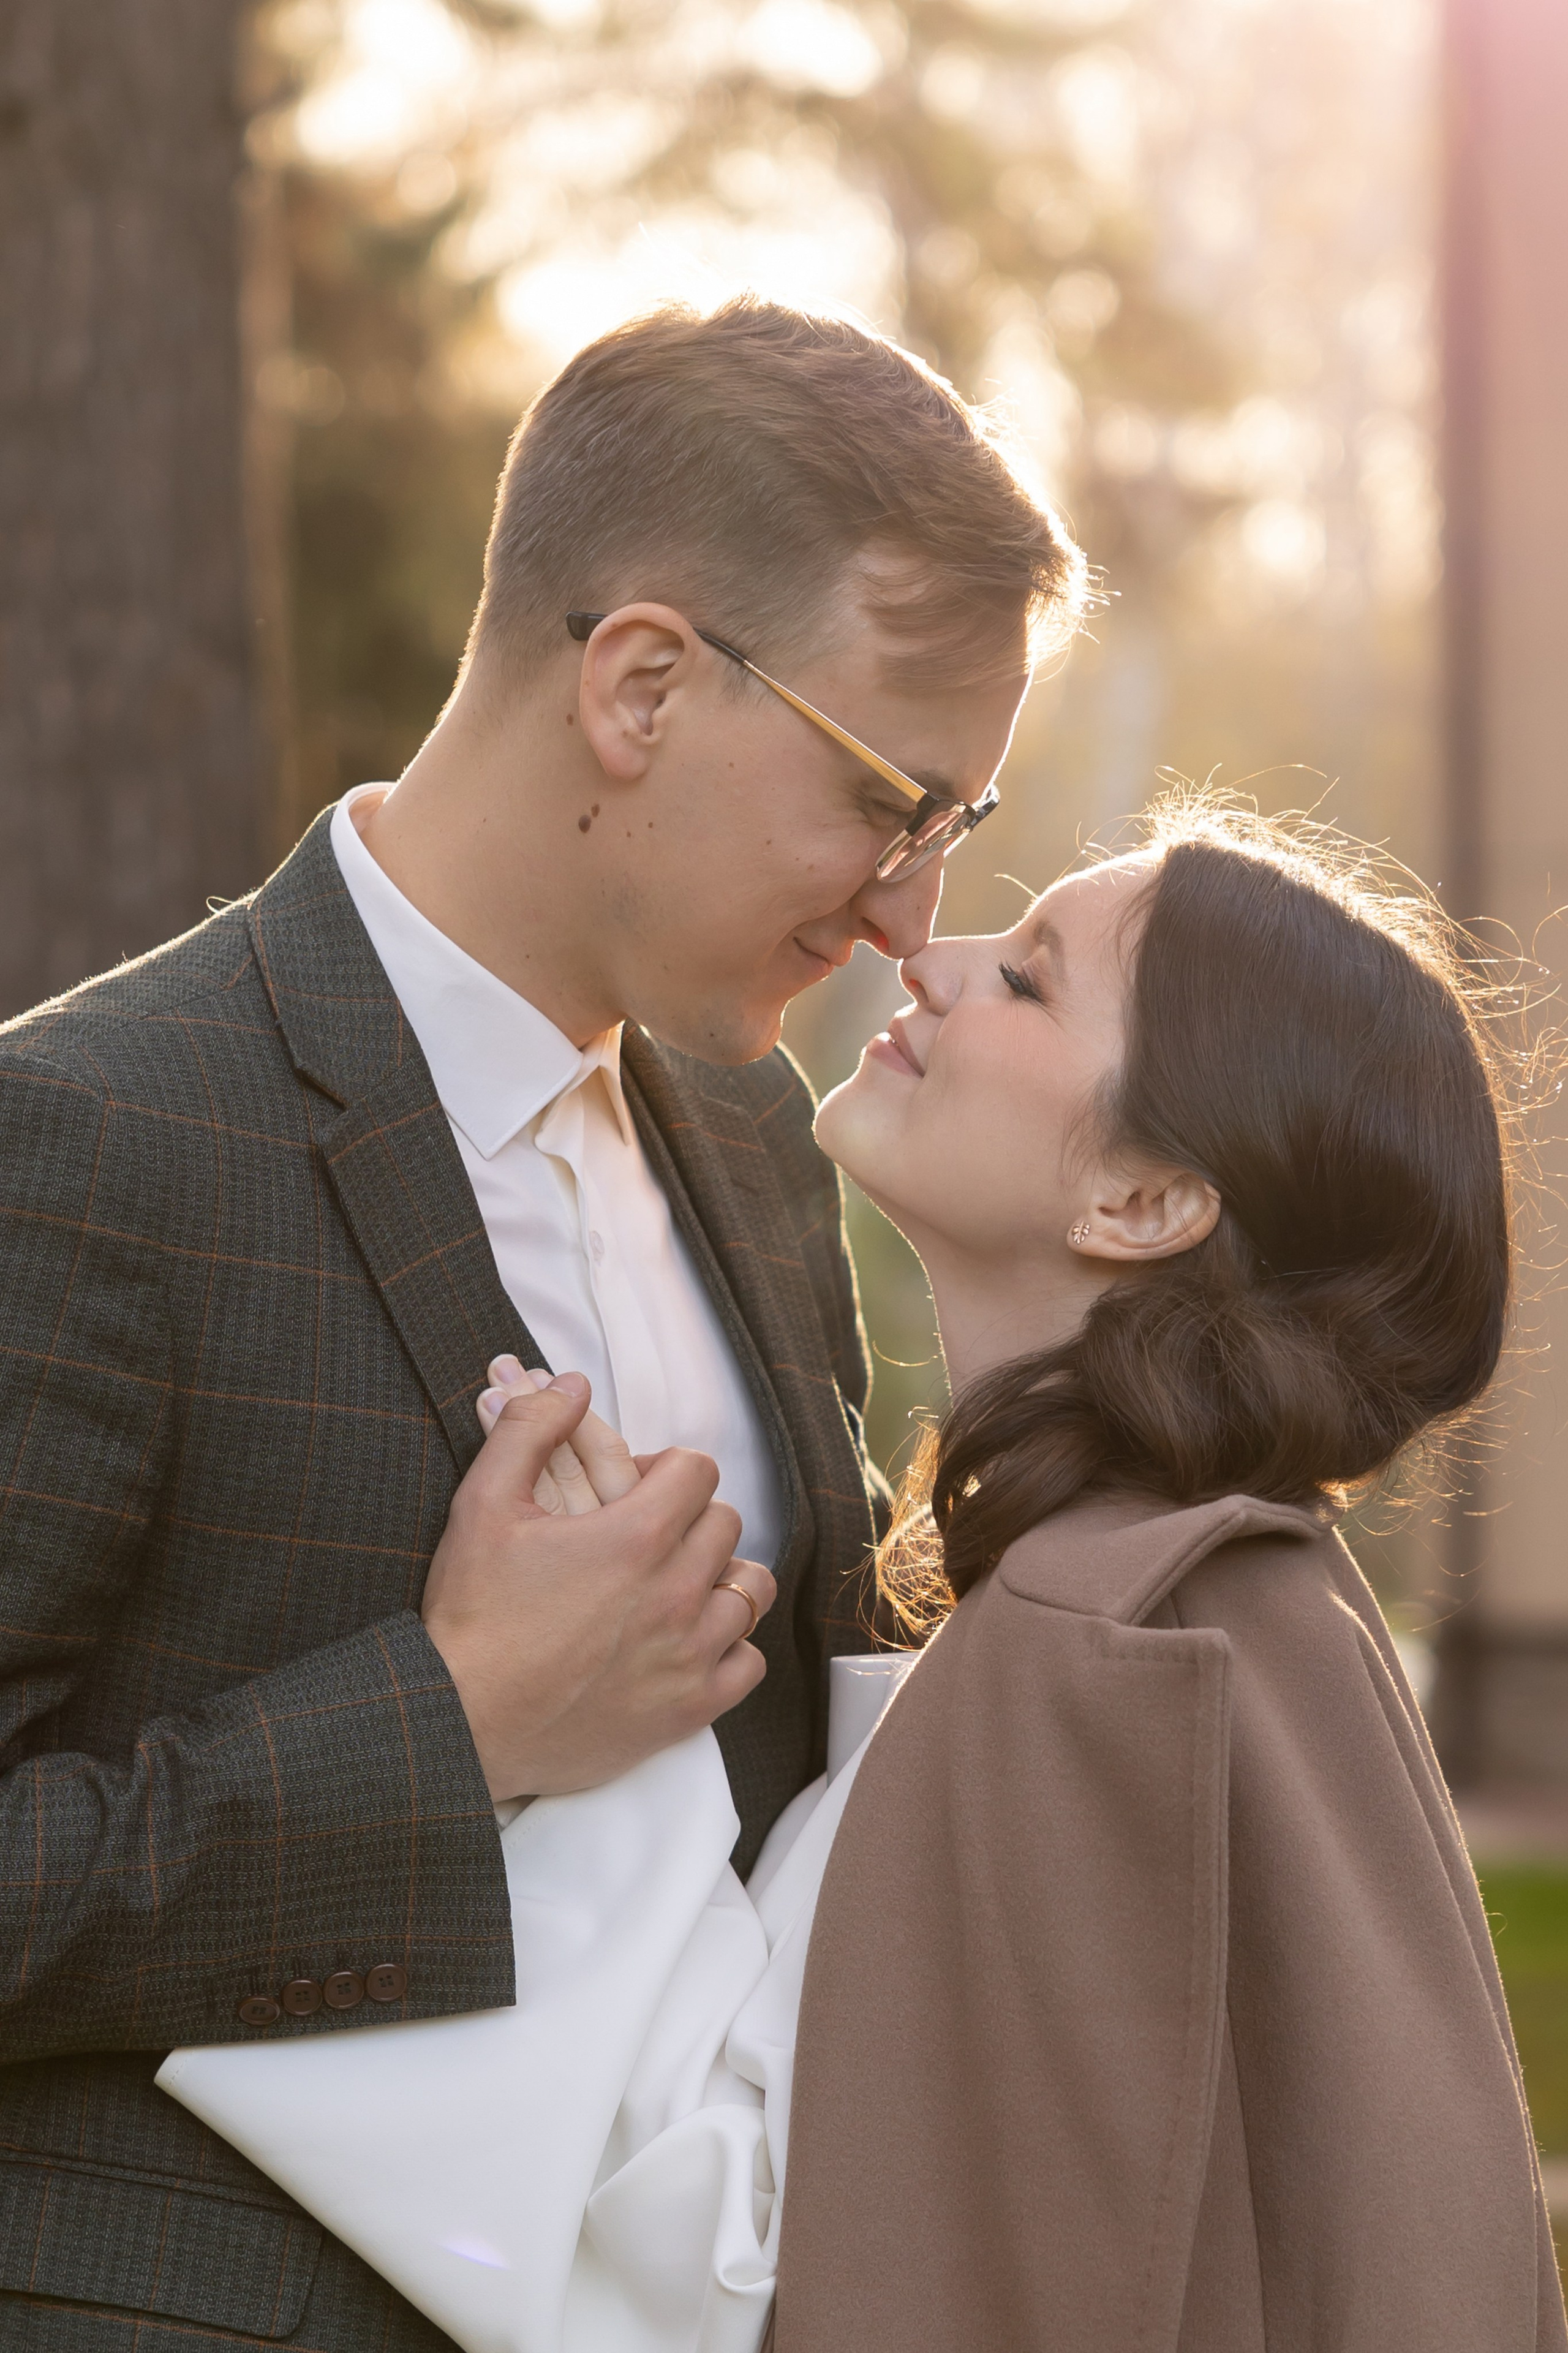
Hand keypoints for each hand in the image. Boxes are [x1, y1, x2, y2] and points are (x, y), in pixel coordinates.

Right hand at [421, 1370, 775, 1799]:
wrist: (460, 1722)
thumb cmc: (470, 1617)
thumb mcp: (483, 1504)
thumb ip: (530, 1428)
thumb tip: (571, 1383)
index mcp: (636, 1535)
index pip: (698, 1470)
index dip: (666, 1471)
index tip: (636, 1492)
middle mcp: (676, 1592)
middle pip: (725, 1523)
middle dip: (689, 1519)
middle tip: (645, 1539)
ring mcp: (689, 1654)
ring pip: (749, 1589)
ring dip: (716, 1579)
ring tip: (671, 1587)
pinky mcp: (689, 1709)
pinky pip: (750, 1662)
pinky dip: (727, 1648)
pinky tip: (685, 1644)